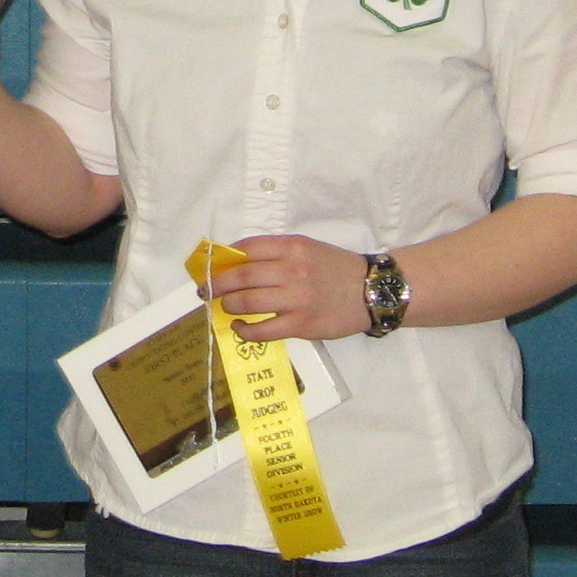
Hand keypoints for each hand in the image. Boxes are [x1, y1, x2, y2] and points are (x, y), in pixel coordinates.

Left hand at [210, 235, 371, 342]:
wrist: (370, 291)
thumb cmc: (335, 268)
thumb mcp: (307, 248)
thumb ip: (276, 253)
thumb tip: (236, 262)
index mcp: (292, 246)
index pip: (247, 248)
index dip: (224, 258)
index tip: (211, 266)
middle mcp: (292, 269)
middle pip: (240, 275)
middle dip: (216, 284)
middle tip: (206, 290)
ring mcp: (296, 298)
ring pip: (247, 301)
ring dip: (228, 305)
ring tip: (225, 307)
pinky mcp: (301, 324)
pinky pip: (263, 330)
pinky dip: (245, 330)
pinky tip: (240, 327)